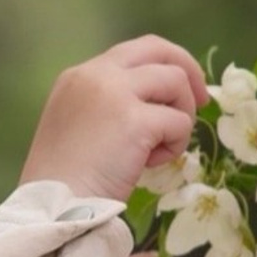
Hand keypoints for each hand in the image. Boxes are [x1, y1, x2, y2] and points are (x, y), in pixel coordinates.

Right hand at [21, 36, 206, 204]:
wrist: (54, 207)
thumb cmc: (63, 179)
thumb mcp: (78, 125)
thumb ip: (107, 104)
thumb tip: (157, 102)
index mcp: (79, 75)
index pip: (133, 51)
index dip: (164, 65)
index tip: (178, 91)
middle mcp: (95, 73)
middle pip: (158, 49)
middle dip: (188, 71)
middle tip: (202, 100)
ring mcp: (115, 93)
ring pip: (175, 81)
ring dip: (180, 115)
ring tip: (160, 148)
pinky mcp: (134, 120)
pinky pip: (178, 122)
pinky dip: (175, 145)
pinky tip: (150, 165)